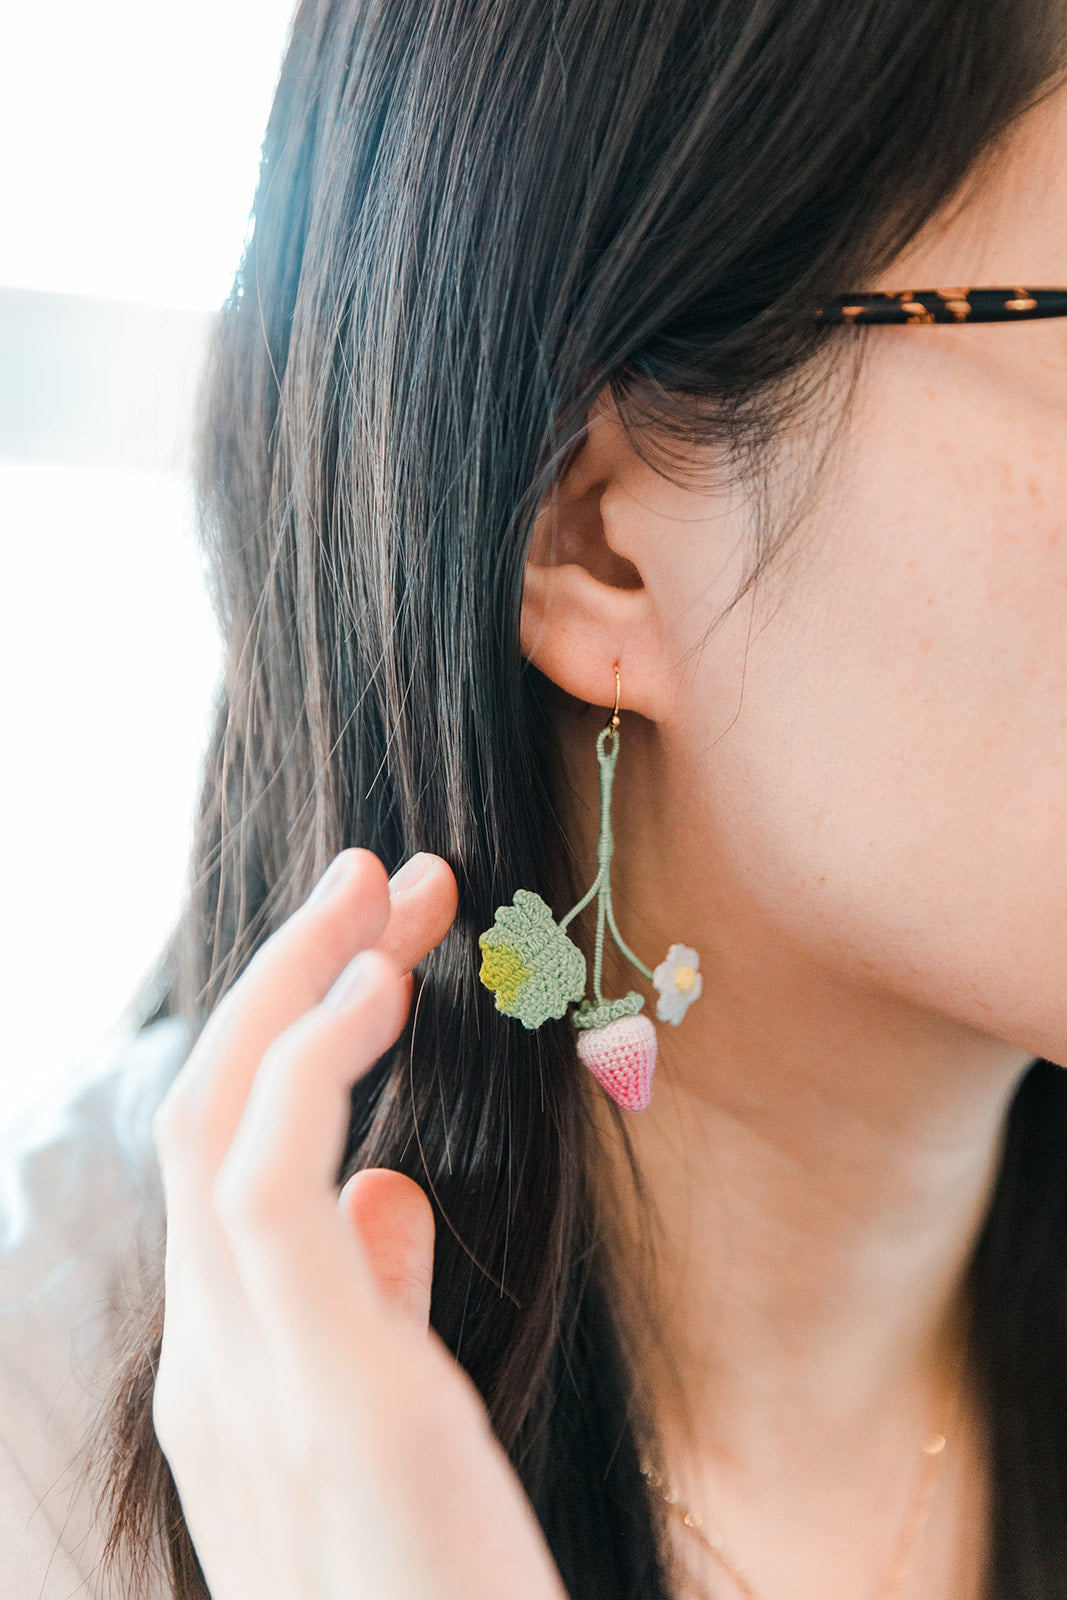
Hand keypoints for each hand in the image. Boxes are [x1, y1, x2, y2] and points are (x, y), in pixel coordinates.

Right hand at [151, 848, 568, 1599]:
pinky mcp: (323, 1391)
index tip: (387, 948)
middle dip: (291, 975)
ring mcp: (250, 1376)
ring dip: (300, 981)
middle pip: (212, 1107)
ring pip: (222, 1116)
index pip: (234, 1152)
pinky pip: (273, 1183)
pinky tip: (382, 987)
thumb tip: (390, 1190)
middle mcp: (216, 1361)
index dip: (298, 1030)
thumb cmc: (447, 1580)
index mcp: (236, 1366)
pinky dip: (311, 1064)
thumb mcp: (403, 1427)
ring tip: (389, 889)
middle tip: (384, 876)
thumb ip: (377, 1306)